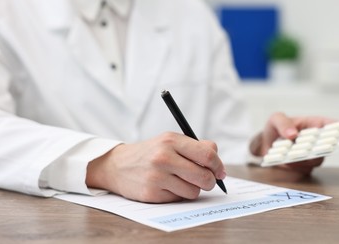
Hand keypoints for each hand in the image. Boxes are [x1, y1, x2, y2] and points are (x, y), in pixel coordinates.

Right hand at [85, 132, 225, 202]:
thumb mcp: (170, 141)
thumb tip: (217, 161)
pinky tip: (167, 186)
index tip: (220, 172)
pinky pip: (179, 199)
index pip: (207, 154)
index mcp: (171, 140)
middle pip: (204, 176)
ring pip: (194, 191)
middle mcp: (164, 157)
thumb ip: (196, 147)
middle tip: (207, 181)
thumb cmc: (151, 153)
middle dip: (210, 181)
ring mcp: (157, 176)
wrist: (118, 165)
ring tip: (181, 181)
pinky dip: (178, 194)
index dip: (218, 165)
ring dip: (193, 189)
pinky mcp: (152, 193)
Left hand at [249, 112, 335, 174]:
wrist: (266, 146)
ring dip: (308, 157)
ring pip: (317, 158)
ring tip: (297, 154)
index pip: (332, 125)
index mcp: (315, 124)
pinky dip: (296, 164)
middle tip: (323, 146)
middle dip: (329, 145)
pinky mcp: (305, 167)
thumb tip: (293, 134)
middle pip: (330, 144)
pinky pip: (304, 168)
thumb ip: (283, 123)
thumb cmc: (276, 128)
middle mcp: (318, 140)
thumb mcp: (275, 120)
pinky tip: (286, 161)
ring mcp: (313, 155)